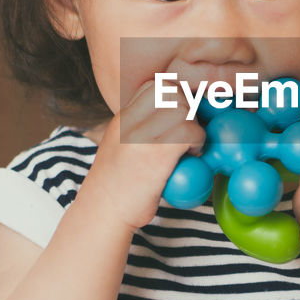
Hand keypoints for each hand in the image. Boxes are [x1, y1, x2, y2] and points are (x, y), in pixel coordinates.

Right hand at [84, 81, 205, 233]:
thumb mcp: (122, 146)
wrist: (102, 213)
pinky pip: (189, 132)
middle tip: (188, 131)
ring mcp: (140, 136)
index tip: (183, 117)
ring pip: (184, 109)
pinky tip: (190, 156)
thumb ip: (143, 128)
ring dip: (195, 127)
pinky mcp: (155, 154)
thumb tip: (181, 115)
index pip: (155, 85)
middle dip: (189, 108)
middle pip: (172, 90)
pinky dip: (197, 142)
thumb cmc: (118, 186)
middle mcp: (129, 121)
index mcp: (123, 117)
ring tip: (189, 146)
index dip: (176, 96)